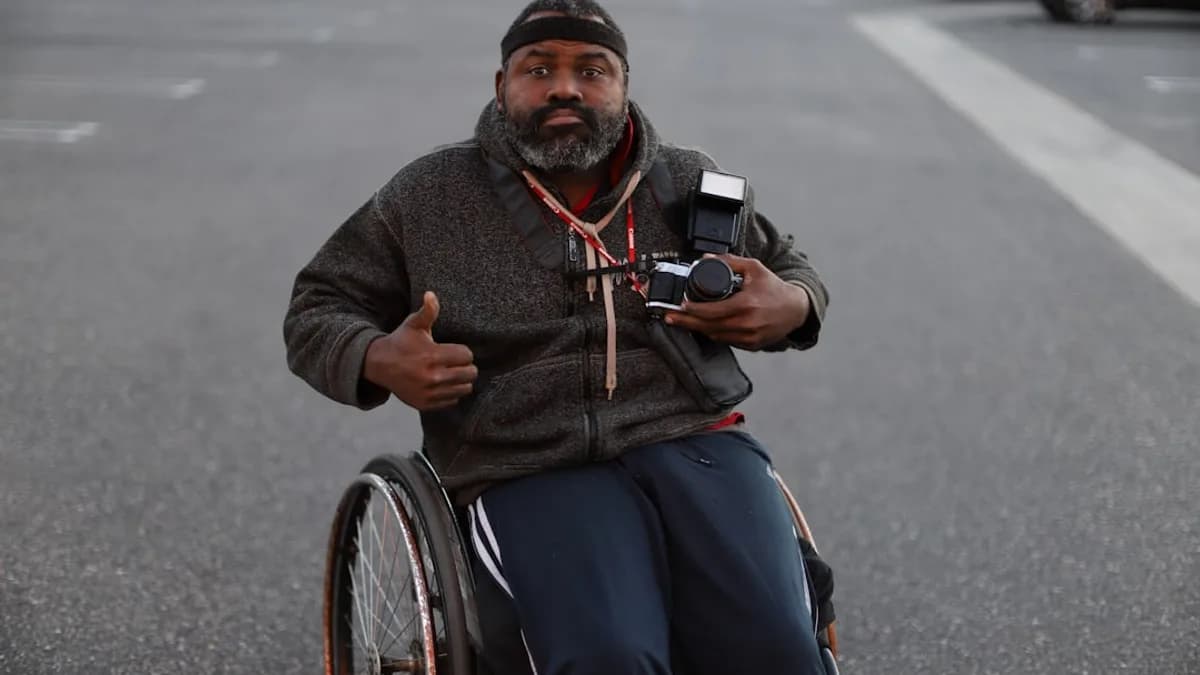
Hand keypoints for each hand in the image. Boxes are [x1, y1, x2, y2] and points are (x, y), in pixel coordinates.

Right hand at [363, 291, 477, 410]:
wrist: (379, 365)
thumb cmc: (400, 342)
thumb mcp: (413, 325)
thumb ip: (427, 311)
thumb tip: (430, 294)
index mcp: (433, 356)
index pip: (467, 356)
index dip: (463, 352)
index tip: (454, 350)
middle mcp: (433, 376)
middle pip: (470, 374)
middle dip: (466, 366)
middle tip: (456, 362)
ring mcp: (430, 392)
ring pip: (464, 389)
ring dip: (461, 380)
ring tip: (452, 372)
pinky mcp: (426, 404)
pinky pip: (452, 401)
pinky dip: (450, 393)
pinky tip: (442, 383)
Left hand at [663, 254, 810, 350]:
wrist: (796, 309)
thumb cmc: (774, 288)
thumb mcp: (754, 268)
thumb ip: (730, 262)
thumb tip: (706, 259)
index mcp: (746, 305)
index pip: (712, 312)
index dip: (693, 310)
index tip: (681, 305)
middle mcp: (747, 324)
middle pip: (708, 327)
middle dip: (686, 322)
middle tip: (670, 318)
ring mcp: (749, 337)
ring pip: (715, 336)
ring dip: (698, 328)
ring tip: (683, 321)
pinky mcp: (751, 345)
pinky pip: (726, 341)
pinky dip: (714, 333)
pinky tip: (704, 326)